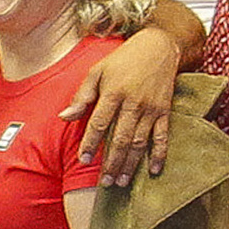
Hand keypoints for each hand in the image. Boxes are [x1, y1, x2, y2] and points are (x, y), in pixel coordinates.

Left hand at [62, 26, 180, 186]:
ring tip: (121, 182)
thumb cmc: (123, 60)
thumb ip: (81, 96)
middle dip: (112, 162)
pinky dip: (159, 154)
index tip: (84, 160)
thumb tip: (64, 117)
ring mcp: (151, 109)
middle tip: (105, 182)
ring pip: (140, 142)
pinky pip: (163, 136)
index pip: (99, 123)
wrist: (158, 46)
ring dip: (131, 164)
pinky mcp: (165, 111)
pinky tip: (154, 171)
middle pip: (121, 138)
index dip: (91, 143)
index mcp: (113, 92)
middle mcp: (133, 103)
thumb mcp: (97, 70)